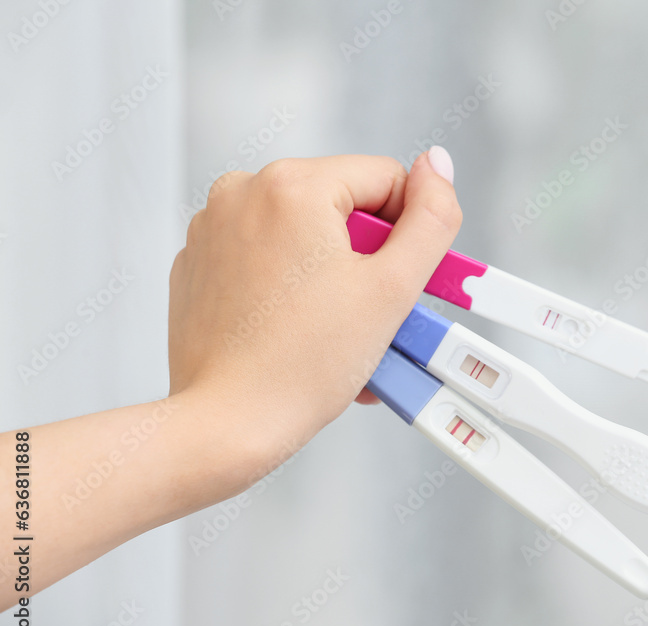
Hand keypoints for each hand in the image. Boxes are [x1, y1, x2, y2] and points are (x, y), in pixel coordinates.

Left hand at [167, 149, 460, 497]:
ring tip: (333, 330)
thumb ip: (431, 219)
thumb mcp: (393, 289)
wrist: (226, 424)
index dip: (406, 234)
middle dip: (365, 258)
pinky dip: (289, 287)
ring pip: (302, 234)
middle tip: (368, 314)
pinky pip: (263, 258)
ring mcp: (212, 228)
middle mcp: (242, 192)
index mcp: (291, 185)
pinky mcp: (197, 264)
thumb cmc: (303, 365)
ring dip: (330, 274)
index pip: (384, 180)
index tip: (399, 285)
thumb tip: (437, 166)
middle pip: (341, 206)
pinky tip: (298, 331)